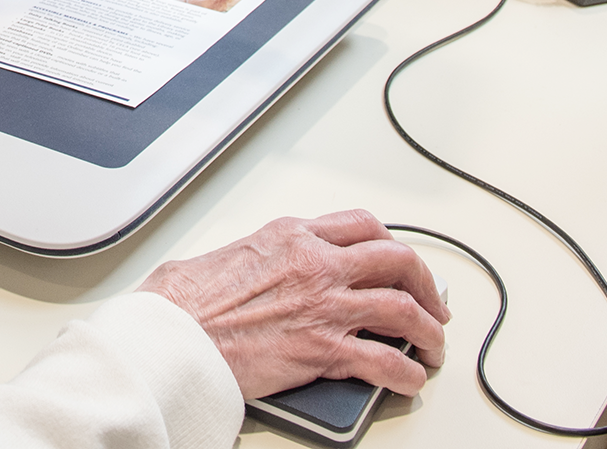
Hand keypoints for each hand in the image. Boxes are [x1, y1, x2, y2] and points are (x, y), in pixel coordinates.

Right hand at [138, 210, 448, 398]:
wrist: (174, 334)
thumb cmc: (186, 300)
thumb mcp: (230, 254)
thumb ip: (266, 254)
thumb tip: (270, 269)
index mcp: (291, 235)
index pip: (362, 225)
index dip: (393, 244)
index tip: (400, 262)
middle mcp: (316, 264)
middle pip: (397, 260)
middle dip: (425, 283)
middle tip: (432, 304)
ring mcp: (324, 307)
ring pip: (404, 310)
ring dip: (428, 331)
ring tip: (432, 346)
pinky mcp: (324, 350)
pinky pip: (387, 363)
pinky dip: (407, 375)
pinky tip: (407, 382)